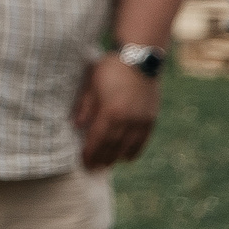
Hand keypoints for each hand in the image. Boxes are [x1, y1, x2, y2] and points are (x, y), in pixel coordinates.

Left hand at [73, 54, 161, 168]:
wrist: (141, 59)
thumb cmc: (111, 68)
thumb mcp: (92, 84)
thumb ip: (85, 106)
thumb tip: (77, 126)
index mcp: (111, 112)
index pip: (98, 139)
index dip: (90, 152)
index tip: (83, 162)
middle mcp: (128, 120)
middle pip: (113, 146)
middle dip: (102, 158)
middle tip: (93, 169)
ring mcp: (142, 121)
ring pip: (128, 146)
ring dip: (117, 157)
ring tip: (106, 165)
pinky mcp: (151, 119)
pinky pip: (143, 141)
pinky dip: (134, 151)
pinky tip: (126, 157)